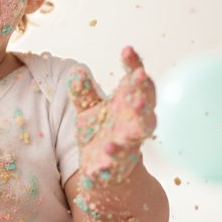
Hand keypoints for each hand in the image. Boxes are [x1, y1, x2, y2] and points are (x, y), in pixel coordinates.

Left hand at [69, 46, 156, 184]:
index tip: (127, 49)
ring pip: (136, 134)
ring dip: (136, 123)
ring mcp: (128, 145)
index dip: (134, 65)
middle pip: (145, 106)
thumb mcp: (88, 110)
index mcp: (128, 106)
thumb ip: (83, 93)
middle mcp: (134, 124)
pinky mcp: (116, 166)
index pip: (135, 83)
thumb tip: (76, 71)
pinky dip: (113, 157)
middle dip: (144, 91)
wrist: (103, 172)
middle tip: (141, 76)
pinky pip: (116, 162)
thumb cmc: (100, 134)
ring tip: (137, 108)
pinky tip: (107, 151)